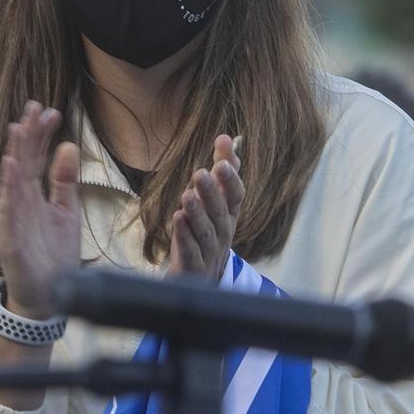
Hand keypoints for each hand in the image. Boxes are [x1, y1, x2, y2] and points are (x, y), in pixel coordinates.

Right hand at [0, 101, 82, 318]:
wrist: (50, 295)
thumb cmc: (54, 254)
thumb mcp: (66, 211)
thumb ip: (64, 180)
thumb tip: (68, 145)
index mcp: (33, 194)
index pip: (36, 157)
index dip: (42, 135)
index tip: (53, 111)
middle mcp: (19, 201)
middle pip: (22, 161)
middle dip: (28, 134)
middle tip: (35, 106)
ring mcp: (12, 217)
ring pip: (12, 179)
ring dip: (15, 152)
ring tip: (19, 126)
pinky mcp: (8, 235)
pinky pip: (6, 207)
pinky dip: (8, 186)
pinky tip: (10, 164)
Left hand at [165, 135, 243, 282]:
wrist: (201, 276)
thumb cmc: (207, 231)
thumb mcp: (216, 200)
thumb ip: (222, 170)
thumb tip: (227, 137)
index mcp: (230, 215)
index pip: (236, 196)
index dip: (231, 179)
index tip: (223, 161)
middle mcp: (223, 232)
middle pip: (220, 212)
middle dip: (213, 193)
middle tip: (201, 173)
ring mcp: (209, 251)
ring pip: (206, 232)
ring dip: (198, 213)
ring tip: (187, 195)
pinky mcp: (193, 267)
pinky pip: (191, 252)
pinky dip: (185, 237)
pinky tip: (177, 219)